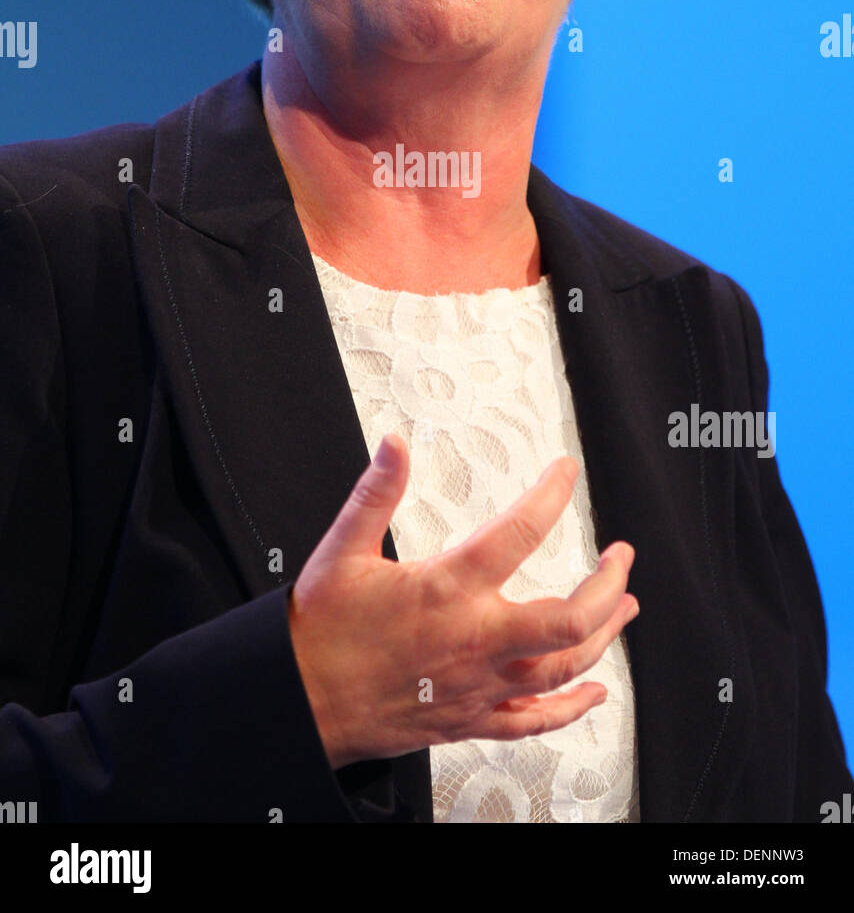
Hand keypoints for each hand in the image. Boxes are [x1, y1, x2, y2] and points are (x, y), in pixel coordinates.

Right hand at [287, 433, 637, 769]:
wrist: (299, 701)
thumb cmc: (319, 631)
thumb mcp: (344, 548)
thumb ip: (376, 492)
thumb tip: (395, 445)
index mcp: (447, 589)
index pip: (519, 533)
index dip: (550, 495)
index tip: (565, 472)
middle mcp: (473, 640)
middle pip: (569, 619)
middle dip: (608, 586)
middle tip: (621, 558)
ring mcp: (477, 684)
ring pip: (562, 668)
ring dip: (605, 637)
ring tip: (625, 608)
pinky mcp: (469, 718)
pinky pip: (534, 720)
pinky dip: (572, 707)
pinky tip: (594, 692)